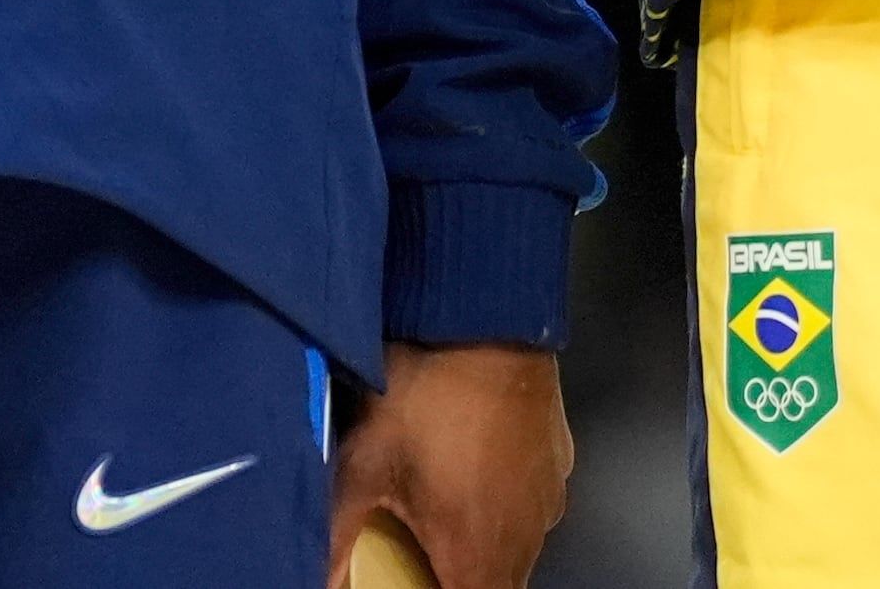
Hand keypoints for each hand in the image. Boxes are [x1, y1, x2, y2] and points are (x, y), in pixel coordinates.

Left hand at [325, 341, 567, 588]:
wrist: (486, 317)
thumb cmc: (429, 391)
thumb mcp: (364, 463)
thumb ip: (337, 534)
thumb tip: (319, 574)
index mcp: (476, 551)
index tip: (414, 581)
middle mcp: (523, 534)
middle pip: (497, 585)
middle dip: (458, 577)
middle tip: (422, 552)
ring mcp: (547, 498)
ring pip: (518, 550)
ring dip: (484, 546)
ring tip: (443, 513)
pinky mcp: (559, 461)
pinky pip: (534, 507)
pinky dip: (506, 506)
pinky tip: (474, 473)